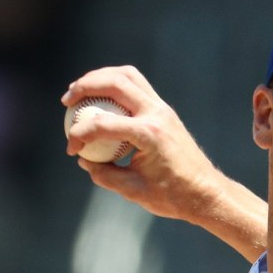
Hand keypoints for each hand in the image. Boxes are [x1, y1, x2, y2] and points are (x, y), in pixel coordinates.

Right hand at [61, 65, 224, 224]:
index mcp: (150, 135)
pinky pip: (137, 85)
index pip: (104, 124)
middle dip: (85, 87)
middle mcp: (157, 114)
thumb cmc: (173, 196)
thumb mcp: (134, 191)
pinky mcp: (164, 110)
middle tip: (66, 102)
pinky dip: (115, 83)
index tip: (71, 149)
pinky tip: (100, 97)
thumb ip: (104, 174)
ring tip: (79, 91)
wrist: (206, 192)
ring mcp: (163, 109)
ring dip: (100, 77)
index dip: (80, 134)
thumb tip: (84, 160)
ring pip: (128, 76)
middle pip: (115, 82)